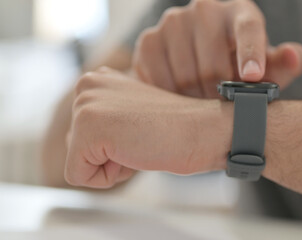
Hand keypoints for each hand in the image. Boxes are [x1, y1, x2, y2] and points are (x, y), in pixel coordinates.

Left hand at [65, 67, 230, 187]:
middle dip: (108, 155)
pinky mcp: (87, 128)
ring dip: (111, 164)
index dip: (114, 144)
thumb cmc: (176, 128)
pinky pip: (79, 176)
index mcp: (97, 79)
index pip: (82, 133)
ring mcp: (85, 104)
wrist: (203, 131)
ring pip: (78, 161)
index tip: (141, 131)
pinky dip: (108, 178)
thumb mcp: (132, 113)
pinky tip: (134, 153)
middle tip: (141, 138)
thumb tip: (78, 138)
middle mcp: (86, 85)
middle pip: (76, 147)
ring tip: (139, 143)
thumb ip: (106, 118)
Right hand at [133, 0, 301, 97]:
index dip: (251, 54)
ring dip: (194, 101)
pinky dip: (170, 98)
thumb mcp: (266, 70)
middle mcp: (204, 10)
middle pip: (213, 66)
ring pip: (185, 77)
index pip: (248, 29)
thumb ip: (282, 66)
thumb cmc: (240, 68)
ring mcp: (172, 23)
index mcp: (239, 12)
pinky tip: (180, 98)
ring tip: (202, 104)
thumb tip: (294, 56)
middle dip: (219, 97)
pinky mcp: (148, 41)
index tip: (253, 77)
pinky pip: (158, 81)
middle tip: (222, 111)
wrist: (200, 65)